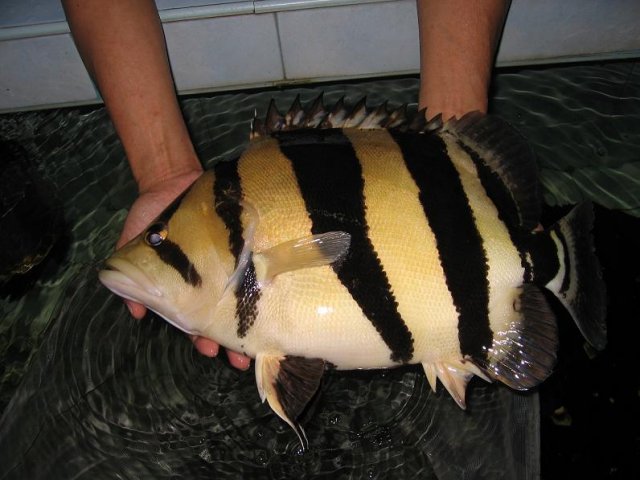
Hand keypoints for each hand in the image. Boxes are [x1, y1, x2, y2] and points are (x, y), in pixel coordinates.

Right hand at [117, 168, 250, 369]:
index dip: (202, 338)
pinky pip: (256, 267)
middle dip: (232, 338)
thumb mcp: (135, 247)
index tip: (210, 349)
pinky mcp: (245, 247)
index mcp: (187, 290)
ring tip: (262, 337)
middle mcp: (211, 282)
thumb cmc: (153, 219)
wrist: (173, 180)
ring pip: (243, 298)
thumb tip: (135, 312)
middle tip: (242, 355)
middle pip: (224, 316)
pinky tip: (277, 298)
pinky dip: (265, 282)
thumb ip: (134, 278)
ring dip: (251, 320)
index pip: (196, 322)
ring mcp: (230, 266)